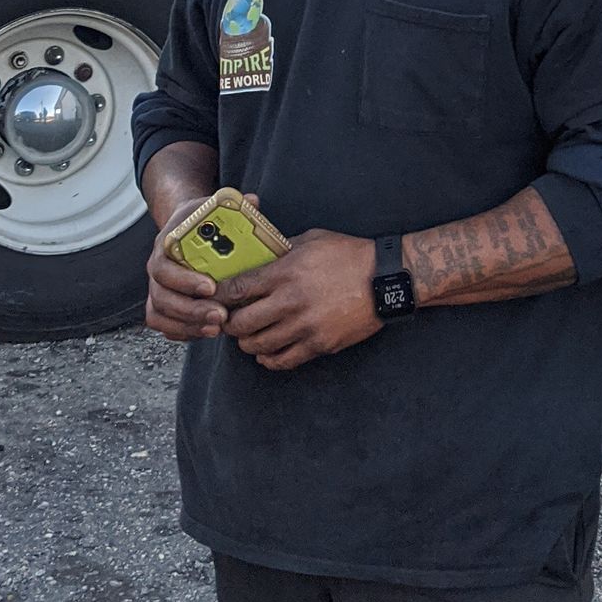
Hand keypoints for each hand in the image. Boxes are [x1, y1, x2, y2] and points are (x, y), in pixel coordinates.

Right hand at [142, 187, 266, 342]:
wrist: (184, 229)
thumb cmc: (202, 221)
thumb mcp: (214, 208)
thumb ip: (233, 206)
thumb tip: (253, 201)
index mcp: (165, 247)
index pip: (164, 268)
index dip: (184, 280)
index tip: (211, 286)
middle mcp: (156, 270)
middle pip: (162, 297)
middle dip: (191, 310)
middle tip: (220, 316)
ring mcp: (157, 289)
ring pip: (160, 315)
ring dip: (187, 325)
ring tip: (216, 328)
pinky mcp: (163, 305)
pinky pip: (163, 325)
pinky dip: (182, 332)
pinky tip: (205, 332)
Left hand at [221, 230, 383, 371]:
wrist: (386, 279)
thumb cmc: (349, 255)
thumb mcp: (311, 240)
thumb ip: (281, 250)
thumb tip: (257, 256)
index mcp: (285, 272)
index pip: (236, 289)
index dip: (219, 296)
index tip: (215, 298)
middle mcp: (290, 302)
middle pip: (240, 324)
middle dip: (229, 323)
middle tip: (229, 319)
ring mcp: (304, 327)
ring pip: (257, 346)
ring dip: (247, 342)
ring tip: (248, 336)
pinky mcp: (319, 345)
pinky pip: (282, 360)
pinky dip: (269, 358)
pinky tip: (267, 351)